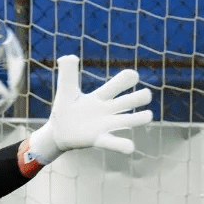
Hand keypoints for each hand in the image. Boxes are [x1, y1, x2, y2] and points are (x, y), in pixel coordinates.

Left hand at [25, 55, 152, 164]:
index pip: (117, 85)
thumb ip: (67, 73)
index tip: (132, 75)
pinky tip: (130, 147)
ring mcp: (105, 125)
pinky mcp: (98, 139)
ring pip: (128, 121)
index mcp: (100, 97)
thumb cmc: (65, 110)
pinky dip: (122, 145)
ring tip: (147, 116)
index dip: (126, 79)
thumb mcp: (65, 90)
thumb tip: (67, 56)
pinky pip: (113, 142)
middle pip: (129, 101)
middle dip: (139, 97)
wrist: (56, 133)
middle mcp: (107, 110)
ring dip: (138, 118)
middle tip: (145, 95)